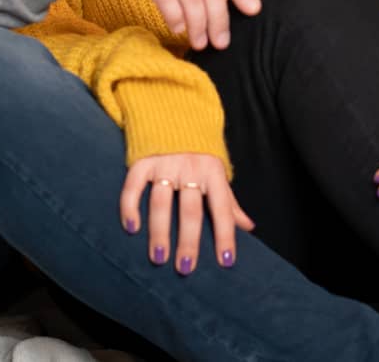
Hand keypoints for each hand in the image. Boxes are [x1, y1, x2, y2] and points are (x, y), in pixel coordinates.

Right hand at [121, 154, 253, 273]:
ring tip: (159, 258)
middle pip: (190, 210)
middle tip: (186, 268)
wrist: (173, 110)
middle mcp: (190, 168)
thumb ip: (229, 201)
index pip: (222, 208)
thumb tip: (248, 227)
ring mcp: (165, 164)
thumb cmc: (199, 150)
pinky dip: (130, 206)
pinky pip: (134, 185)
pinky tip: (131, 228)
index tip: (225, 261)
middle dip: (188, 241)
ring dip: (159, 232)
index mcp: (213, 172)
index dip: (225, 234)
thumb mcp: (217, 171)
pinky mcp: (142, 159)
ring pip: (161, 202)